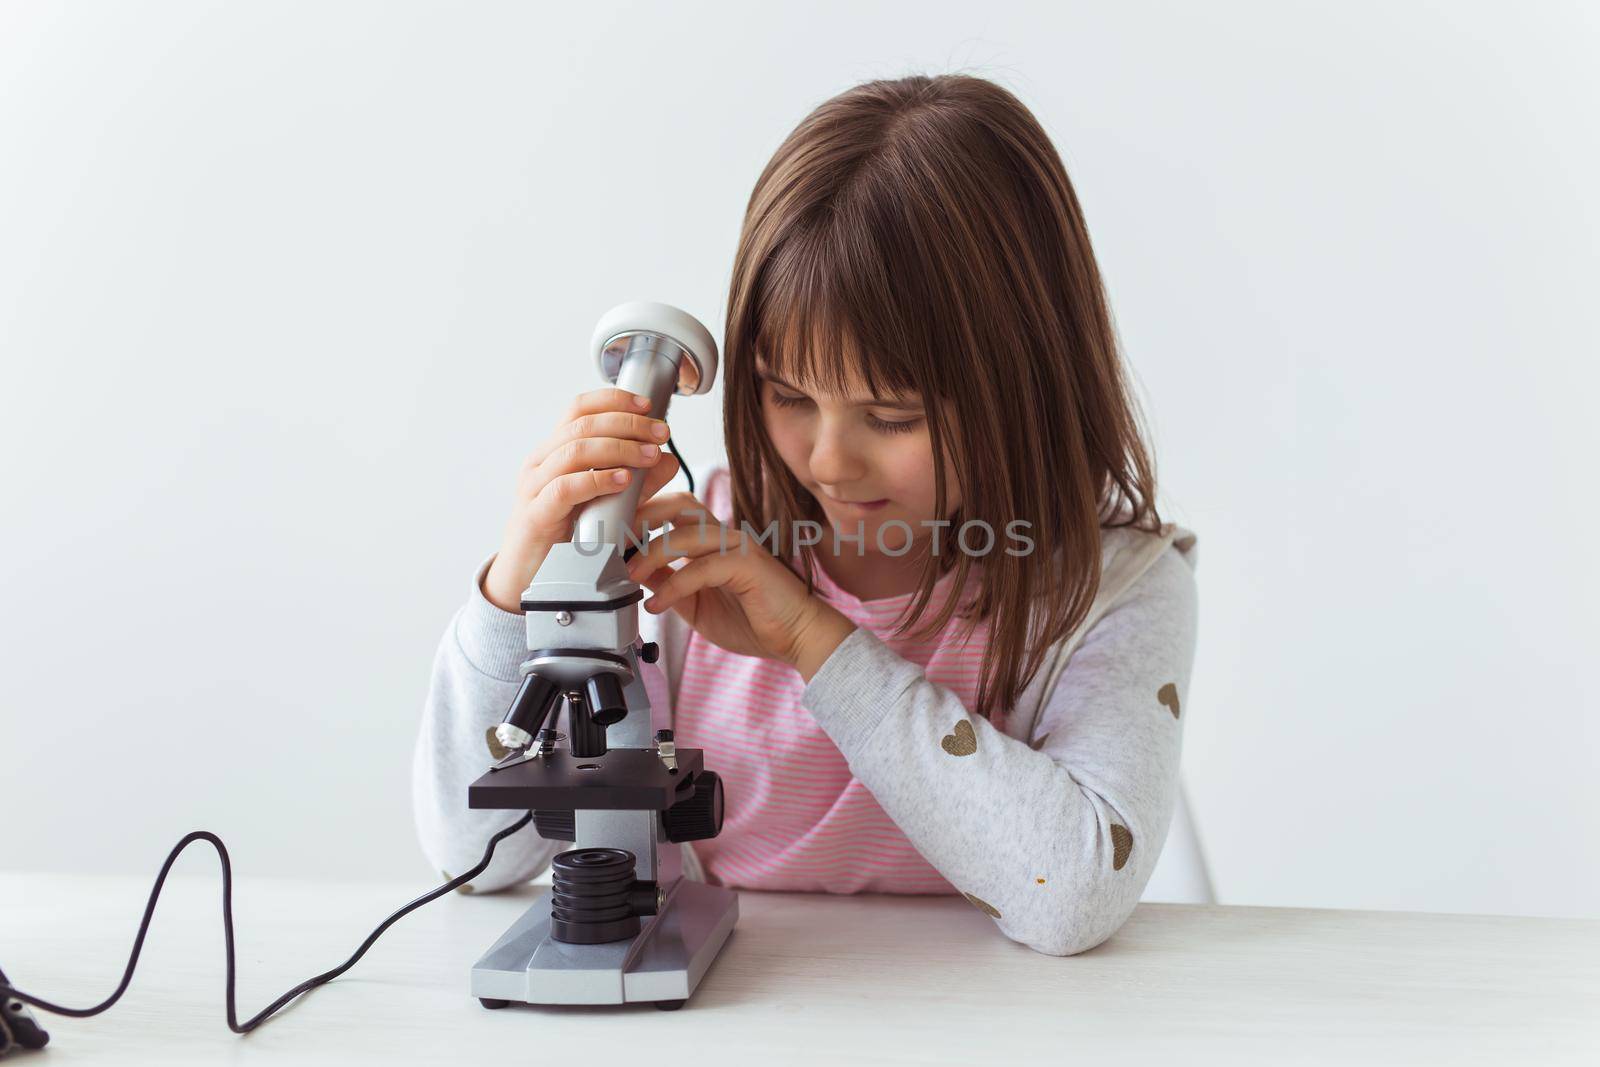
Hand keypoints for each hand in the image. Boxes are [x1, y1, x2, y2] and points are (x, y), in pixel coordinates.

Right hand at [482, 387, 680, 612]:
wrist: (528, 580)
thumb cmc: (566, 539)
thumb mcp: (609, 504)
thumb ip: (638, 483)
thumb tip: (668, 459)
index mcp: (554, 452)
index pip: (579, 409)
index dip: (613, 400)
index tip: (648, 405)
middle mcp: (540, 463)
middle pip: (582, 425)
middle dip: (628, 424)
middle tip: (661, 432)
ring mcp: (534, 488)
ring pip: (574, 450)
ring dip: (619, 448)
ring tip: (650, 454)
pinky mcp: (535, 516)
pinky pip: (565, 489)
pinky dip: (597, 480)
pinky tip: (623, 480)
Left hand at [624, 491, 857, 680]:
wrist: (798, 637)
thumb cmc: (753, 620)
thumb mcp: (695, 604)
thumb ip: (669, 584)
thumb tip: (633, 575)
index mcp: (712, 540)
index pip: (672, 511)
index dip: (640, 516)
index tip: (610, 539)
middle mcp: (725, 535)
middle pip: (678, 504)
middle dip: (641, 518)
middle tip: (613, 544)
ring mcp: (738, 546)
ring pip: (685, 533)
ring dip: (650, 554)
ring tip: (629, 578)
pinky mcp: (747, 565)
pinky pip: (701, 568)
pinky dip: (673, 586)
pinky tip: (656, 605)